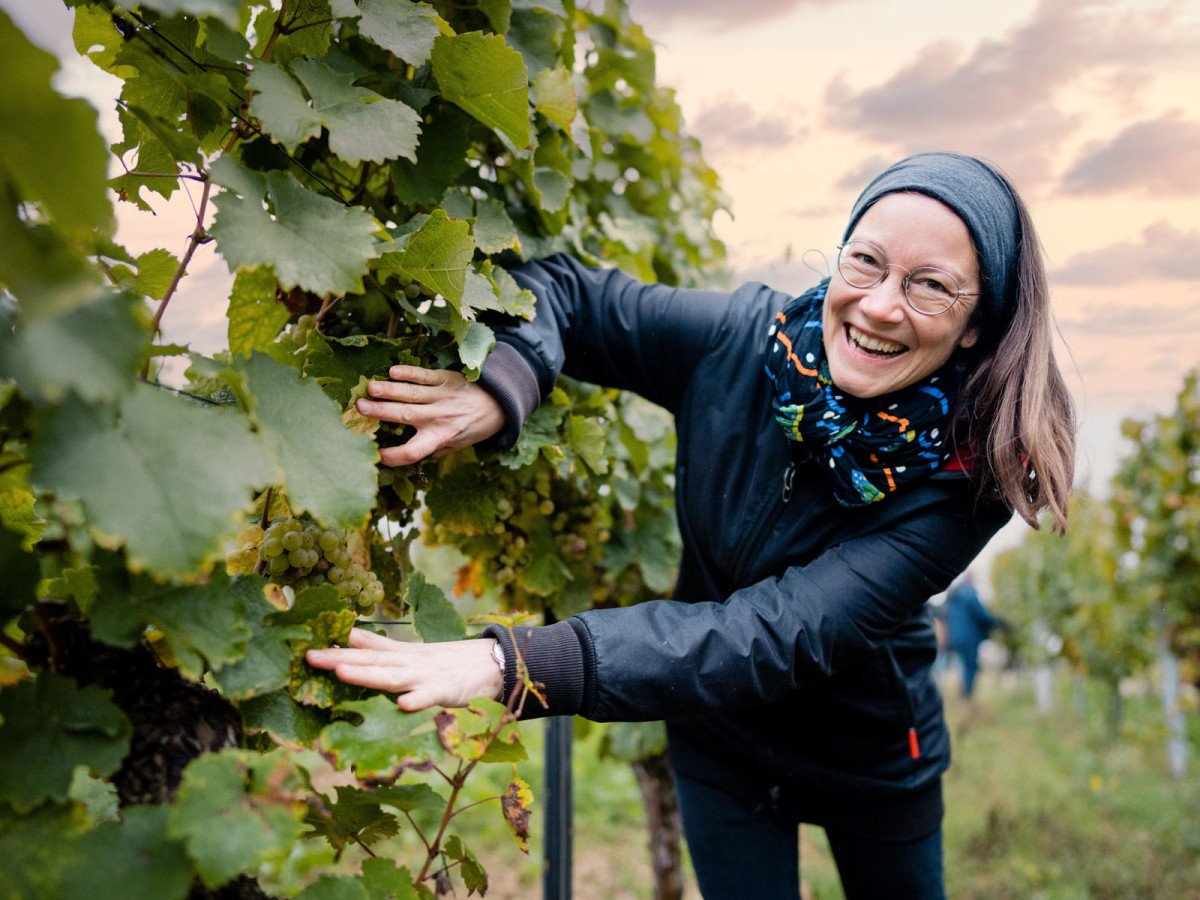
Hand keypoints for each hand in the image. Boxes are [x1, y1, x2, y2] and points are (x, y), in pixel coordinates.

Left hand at [305, 628, 503, 710]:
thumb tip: (351, 637)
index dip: (338, 648)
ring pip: (393, 676)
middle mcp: (410, 663)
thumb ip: (384, 648)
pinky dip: (418, 700)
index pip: (366, 649)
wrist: (494, 662)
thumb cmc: (450, 662)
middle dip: (339, 659)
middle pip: (371, 661)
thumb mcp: (414, 652)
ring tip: (341, 672)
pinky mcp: (448, 691)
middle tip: (309, 657)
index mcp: (402, 655)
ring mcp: (428, 677)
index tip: (306, 646)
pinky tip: (404, 705)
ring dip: (367, 675)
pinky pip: (432, 697)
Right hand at [356, 365, 504, 466]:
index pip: (412, 452)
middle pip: (406, 416)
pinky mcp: (446, 379)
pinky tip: (393, 371)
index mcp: (439, 439)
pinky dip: (409, 372)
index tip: (372, 453)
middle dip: (381, 412)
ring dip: (390, 390)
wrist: (497, 406)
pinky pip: (425, 376)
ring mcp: (442, 397)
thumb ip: (429, 450)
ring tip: (371, 388)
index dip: (391, 456)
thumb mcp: (453, 447)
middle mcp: (439, 418)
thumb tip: (400, 456)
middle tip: (359, 407)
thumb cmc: (469, 429)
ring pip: (412, 394)